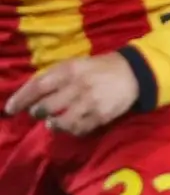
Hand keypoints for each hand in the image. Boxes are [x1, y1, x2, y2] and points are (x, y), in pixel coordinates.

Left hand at [6, 53, 140, 135]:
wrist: (133, 73)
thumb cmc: (97, 68)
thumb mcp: (74, 64)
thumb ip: (53, 77)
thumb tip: (30, 95)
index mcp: (69, 71)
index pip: (38, 87)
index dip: (21, 99)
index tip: (9, 109)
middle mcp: (78, 87)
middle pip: (47, 107)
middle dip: (38, 112)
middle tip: (38, 112)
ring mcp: (90, 103)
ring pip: (61, 121)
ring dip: (53, 124)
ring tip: (53, 122)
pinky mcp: (101, 116)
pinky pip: (79, 129)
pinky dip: (71, 130)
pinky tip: (71, 126)